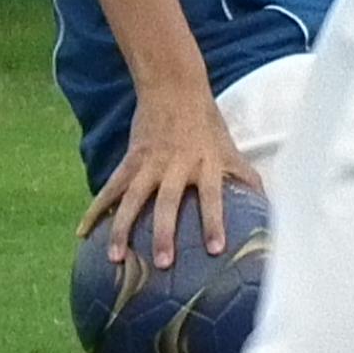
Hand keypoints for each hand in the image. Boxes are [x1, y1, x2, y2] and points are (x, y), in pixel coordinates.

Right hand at [79, 86, 260, 267]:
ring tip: (115, 258)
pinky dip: (96, 211)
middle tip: (163, 263)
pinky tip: (82, 234)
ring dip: (122, 228)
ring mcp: (149, 164)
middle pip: (169, 202)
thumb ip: (247, 180)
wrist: (173, 90)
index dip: (213, 222)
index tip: (214, 250)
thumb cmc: (208, 126)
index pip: (213, 197)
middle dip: (165, 233)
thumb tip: (271, 211)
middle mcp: (177, 166)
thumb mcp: (231, 150)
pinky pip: (110, 189)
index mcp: (206, 164)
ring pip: (133, 199)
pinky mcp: (129, 162)